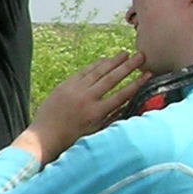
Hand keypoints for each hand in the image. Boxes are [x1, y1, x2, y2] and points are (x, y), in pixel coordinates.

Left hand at [30, 52, 145, 161]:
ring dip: (113, 61)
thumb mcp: (95, 133)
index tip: (148, 74)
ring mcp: (75, 90)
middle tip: (141, 56)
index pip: (122, 95)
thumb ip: (112, 119)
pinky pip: (84, 71)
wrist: (44, 136)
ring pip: (98, 71)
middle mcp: (87, 99)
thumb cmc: (71, 139)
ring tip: (125, 53)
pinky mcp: (65, 85)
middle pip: (112, 78)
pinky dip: (95, 65)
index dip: (136, 83)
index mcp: (97, 113)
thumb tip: (129, 106)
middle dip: (128, 66)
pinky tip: (105, 60)